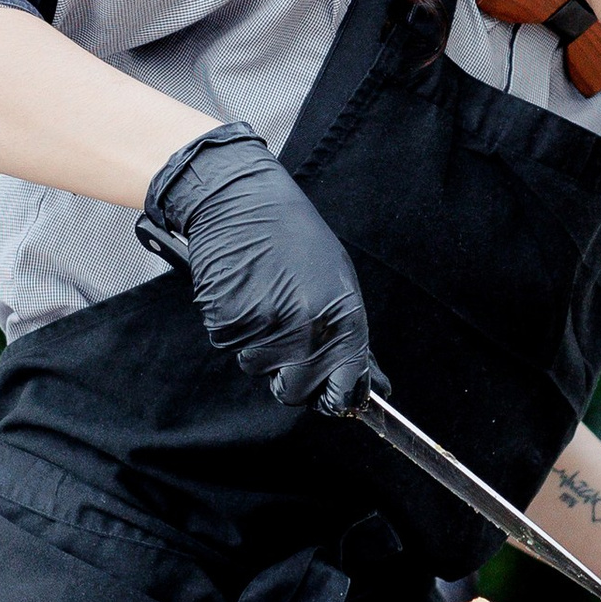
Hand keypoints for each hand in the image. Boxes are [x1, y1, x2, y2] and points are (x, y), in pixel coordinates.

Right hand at [138, 124, 380, 416]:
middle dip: (286, 375)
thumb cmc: (294, 238)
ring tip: (261, 298)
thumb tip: (372, 385)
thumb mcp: (338, 282)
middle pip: (292, 392)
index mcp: (343, 318)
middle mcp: (307, 328)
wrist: (242, 202)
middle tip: (282, 335)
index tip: (326, 397)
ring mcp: (266, 326)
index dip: (331, 399)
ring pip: (256, 367)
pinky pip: (228, 344)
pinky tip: (241, 291)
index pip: (341, 390)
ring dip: (256, 344)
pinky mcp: (228, 320)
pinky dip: (231, 326)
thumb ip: (350, 338)